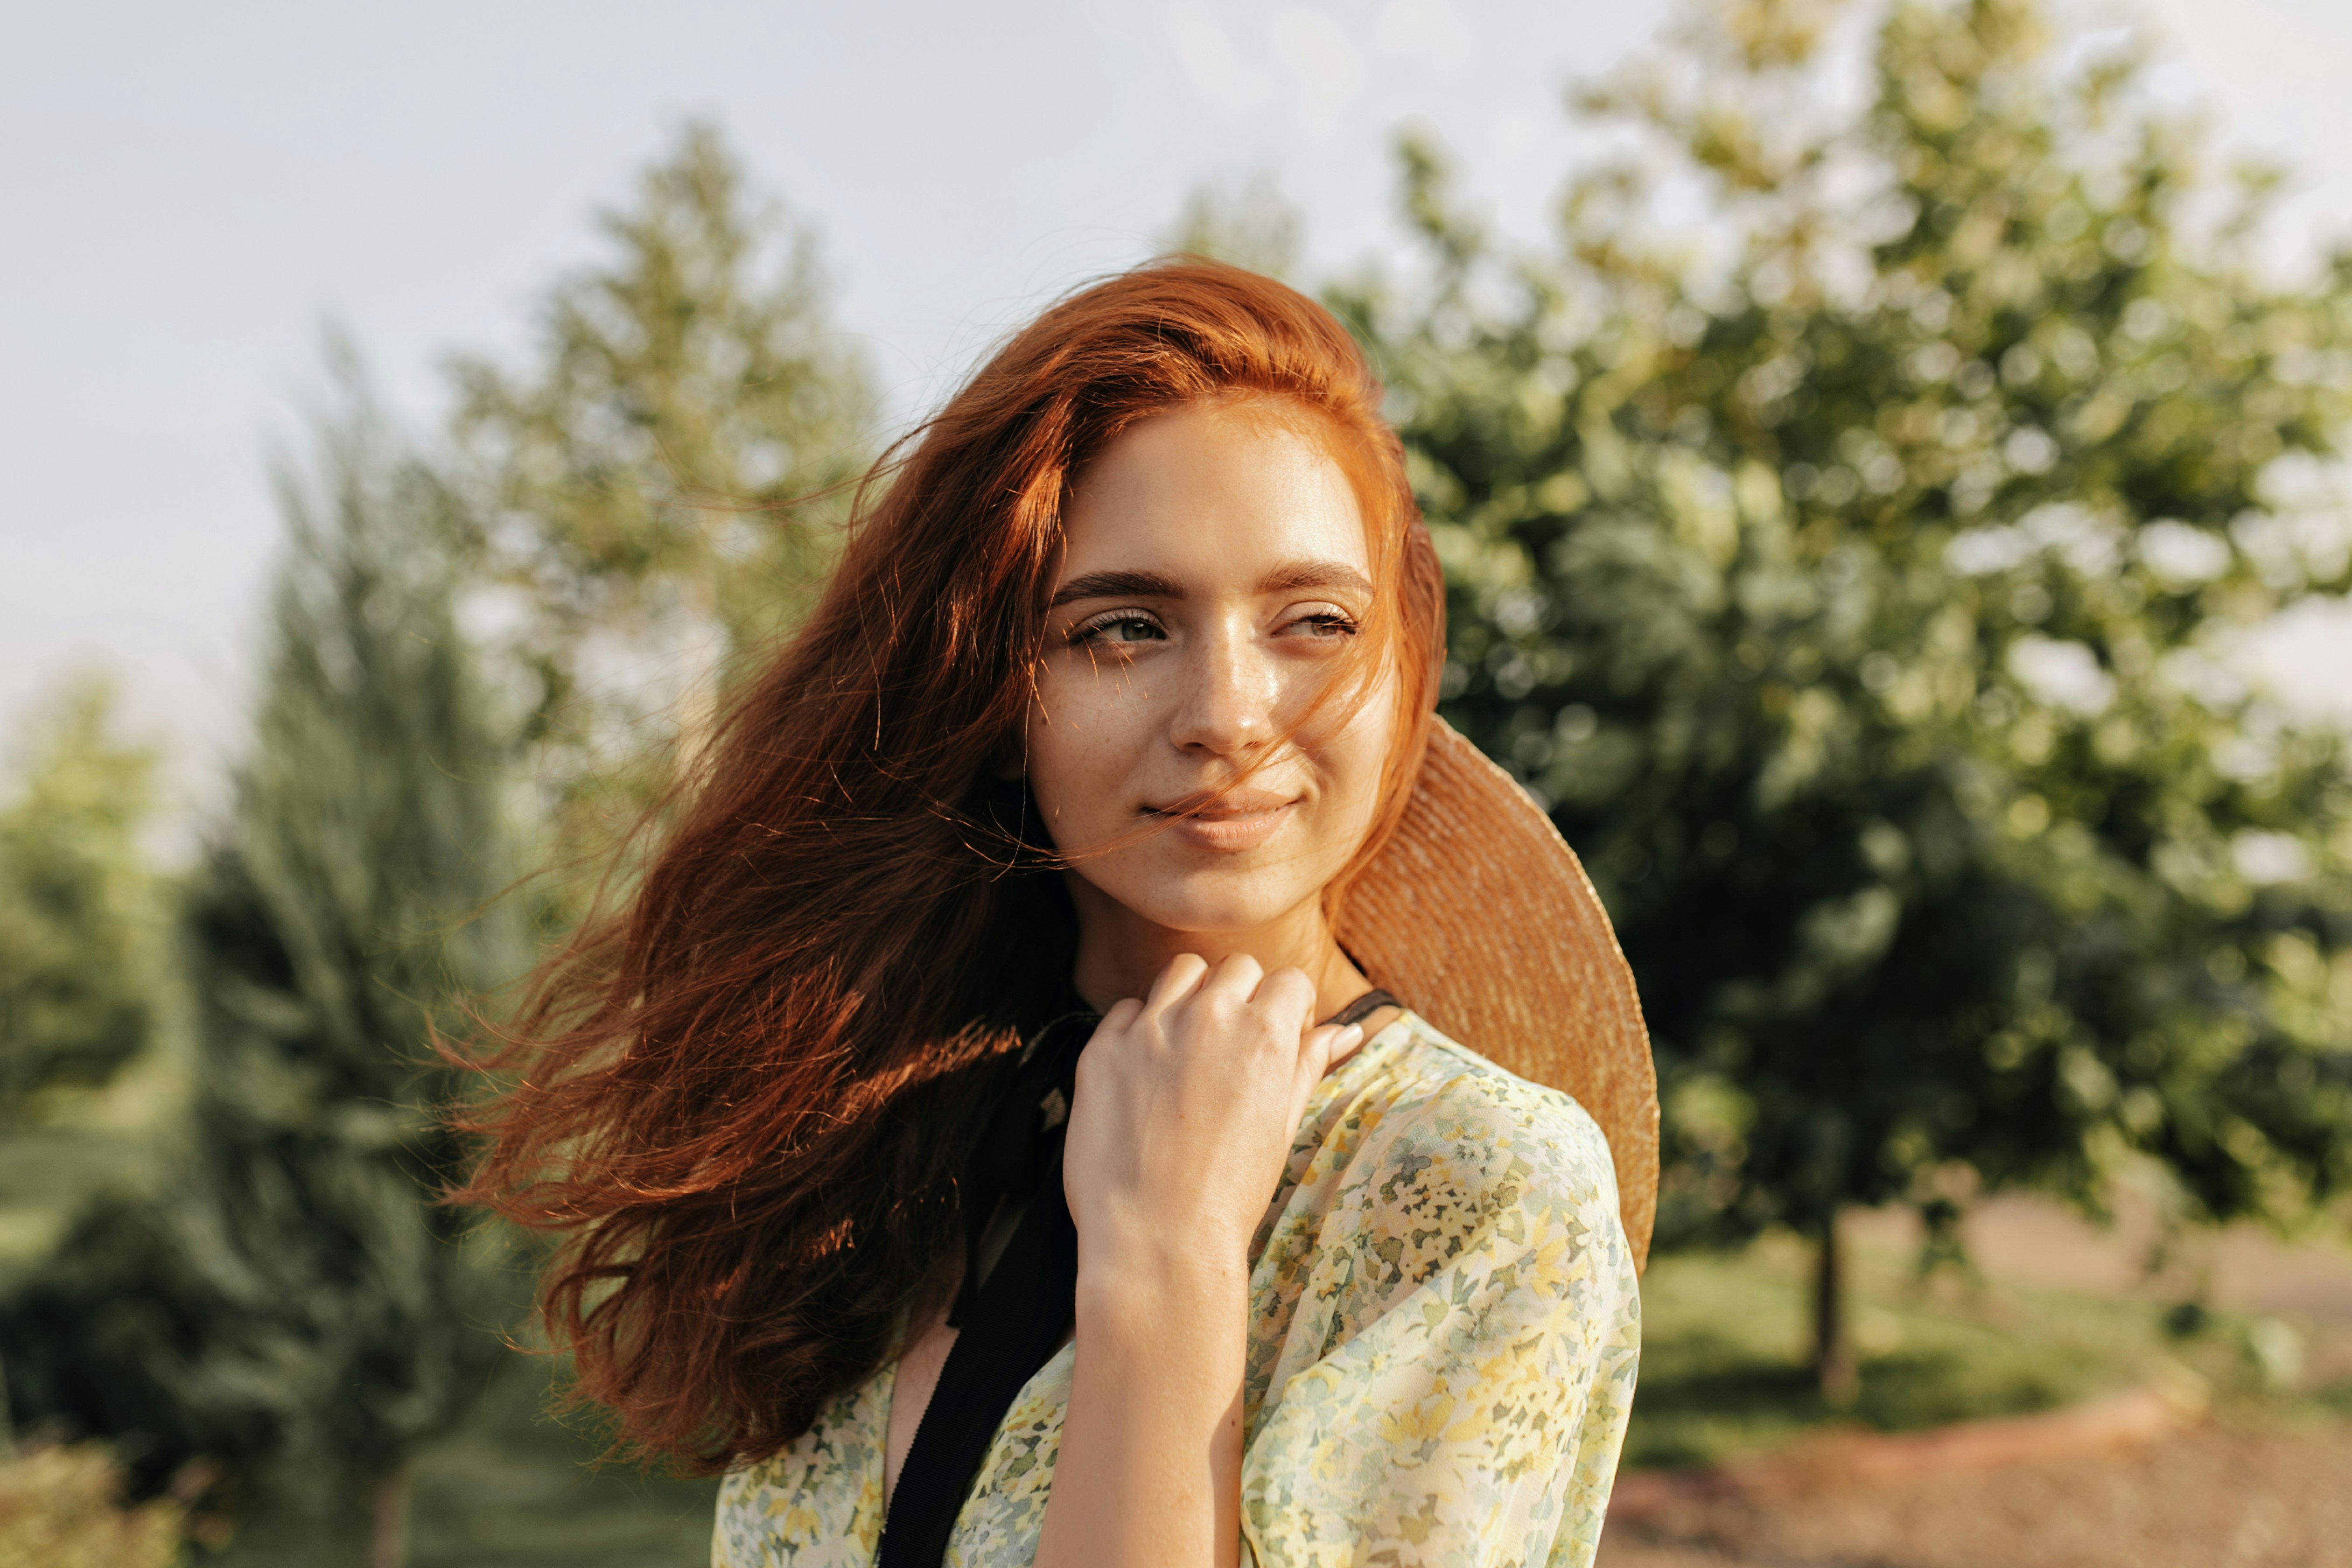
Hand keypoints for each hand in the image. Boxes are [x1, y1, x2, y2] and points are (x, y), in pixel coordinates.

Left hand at [1062, 953, 1361, 1281]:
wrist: (1157, 1238)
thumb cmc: (1229, 1191)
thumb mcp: (1283, 1126)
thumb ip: (1308, 1065)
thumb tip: (1347, 1031)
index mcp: (1264, 1034)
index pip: (1287, 980)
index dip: (1288, 1008)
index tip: (1279, 1037)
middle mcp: (1209, 1017)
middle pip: (1237, 967)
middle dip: (1243, 996)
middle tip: (1234, 1047)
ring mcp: (1151, 1028)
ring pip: (1181, 971)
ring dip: (1193, 996)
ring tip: (1190, 1046)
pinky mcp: (1103, 1047)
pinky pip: (1128, 1008)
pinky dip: (1141, 1028)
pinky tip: (1147, 1073)